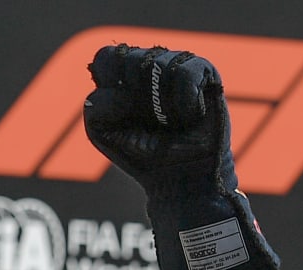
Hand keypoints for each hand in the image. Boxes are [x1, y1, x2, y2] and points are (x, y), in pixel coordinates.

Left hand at [82, 45, 276, 269]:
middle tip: (148, 122)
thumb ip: (95, 105)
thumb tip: (112, 87)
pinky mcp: (207, 75)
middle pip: (131, 59)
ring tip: (169, 122)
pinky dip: (183, 100)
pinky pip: (187, 72)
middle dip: (133, 98)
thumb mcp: (103, 133)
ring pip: (158, 62)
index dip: (110, 85)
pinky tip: (188, 117)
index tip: (120, 115)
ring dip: (158, 103)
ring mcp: (179, 68)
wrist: (179, 179)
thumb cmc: (142, 155)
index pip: (107, 57)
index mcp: (123, 78)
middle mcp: (151, 67)